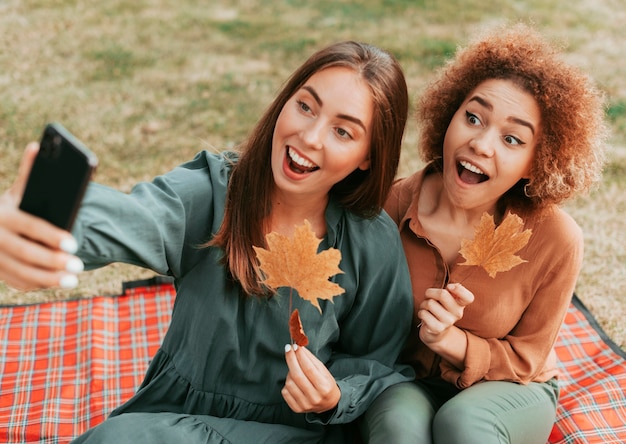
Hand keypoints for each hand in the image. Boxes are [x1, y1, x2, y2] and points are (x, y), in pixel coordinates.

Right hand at [0, 143, 82, 289]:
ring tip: (73, 280)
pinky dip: (38, 284)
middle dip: (54, 261)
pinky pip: (18, 282)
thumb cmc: (12, 207)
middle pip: (26, 253)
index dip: (52, 236)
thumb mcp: (18, 192)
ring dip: (49, 279)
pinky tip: (58, 284)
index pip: (31, 227)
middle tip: (79, 265)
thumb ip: (30, 174)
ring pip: (22, 272)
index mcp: (4, 214)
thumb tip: (38, 146)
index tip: (74, 244)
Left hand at [282, 344, 340, 413]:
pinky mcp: (297, 409)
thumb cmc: (326, 384)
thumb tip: (299, 348)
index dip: (300, 356)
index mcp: (324, 387)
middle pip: (297, 375)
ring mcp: (305, 404)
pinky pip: (285, 392)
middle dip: (291, 359)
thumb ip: (311, 359)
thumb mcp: (323, 371)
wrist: (328, 404)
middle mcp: (314, 397)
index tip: (295, 346)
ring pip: (290, 383)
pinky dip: (288, 384)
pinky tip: (294, 382)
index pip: (309, 368)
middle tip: (288, 349)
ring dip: (290, 372)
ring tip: (295, 370)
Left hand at [418, 283, 473, 342]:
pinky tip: (425, 316)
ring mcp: (448, 322)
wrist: (436, 332)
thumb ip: (451, 291)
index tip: (449, 287)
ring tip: (427, 309)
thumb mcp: (447, 299)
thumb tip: (454, 286)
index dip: (459, 289)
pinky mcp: (437, 328)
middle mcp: (457, 313)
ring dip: (424, 304)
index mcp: (460, 304)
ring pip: (430, 303)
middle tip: (428, 297)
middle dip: (430, 293)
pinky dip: (421, 313)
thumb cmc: (439, 310)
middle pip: (442, 294)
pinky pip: (424, 314)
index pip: (468, 297)